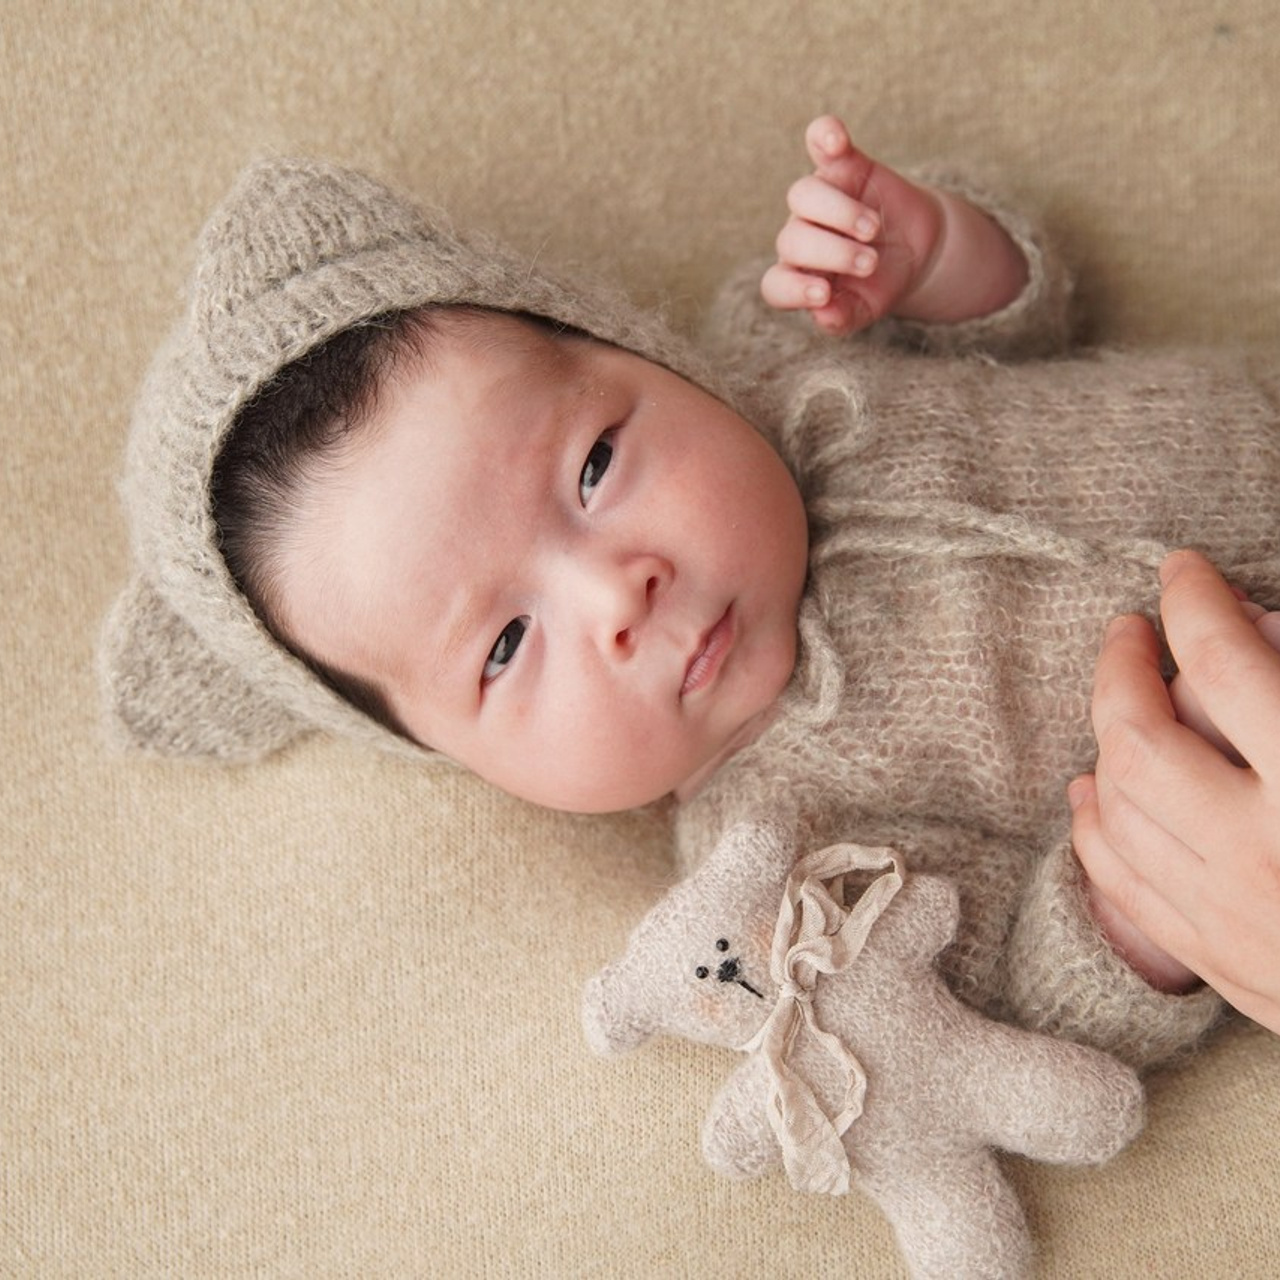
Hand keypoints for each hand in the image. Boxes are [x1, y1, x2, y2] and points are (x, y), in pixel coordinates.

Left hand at [761, 115, 1027, 334]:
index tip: (824, 293)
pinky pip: (821, 141)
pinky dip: (825, 134)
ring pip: (804, 194)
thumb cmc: (881, 285)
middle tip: (869, 262)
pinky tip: (834, 140)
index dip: (794, 289)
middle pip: (793, 239)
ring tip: (871, 229)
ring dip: (838, 211)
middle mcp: (800, 237)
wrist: (914, 252)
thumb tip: (824, 315)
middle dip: (833, 252)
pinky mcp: (843, 166)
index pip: (776, 284)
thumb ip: (843, 318)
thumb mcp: (866, 309)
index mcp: (799, 276)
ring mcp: (819, 199)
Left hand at [1070, 551, 1279, 1033]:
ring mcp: (1233, 918)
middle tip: (1128, 630)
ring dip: (1101, 743)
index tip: (1183, 570)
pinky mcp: (1221, 967)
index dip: (1196, 603)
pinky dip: (1096, 830)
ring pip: (1116, 812)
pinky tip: (1094, 795)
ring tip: (1113, 702)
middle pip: (1140, 740)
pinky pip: (1121, 886)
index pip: (1229, 667)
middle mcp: (1266, 854)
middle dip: (1120, 670)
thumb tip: (1266, 629)